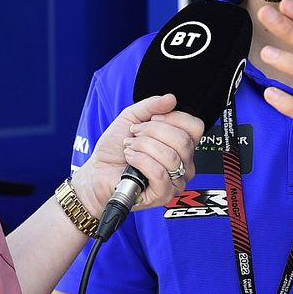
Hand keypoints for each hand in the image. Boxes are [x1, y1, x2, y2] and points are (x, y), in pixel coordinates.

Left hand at [71, 94, 204, 214]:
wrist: (98, 170)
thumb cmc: (115, 148)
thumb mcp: (131, 117)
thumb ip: (151, 106)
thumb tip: (171, 99)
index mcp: (181, 144)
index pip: (195, 127)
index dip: (172, 118)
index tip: (151, 119)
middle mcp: (184, 163)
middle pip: (183, 141)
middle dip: (152, 132)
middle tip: (135, 134)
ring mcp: (176, 181)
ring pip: (171, 157)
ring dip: (142, 146)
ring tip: (130, 148)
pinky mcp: (163, 194)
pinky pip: (160, 174)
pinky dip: (141, 161)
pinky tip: (130, 159)